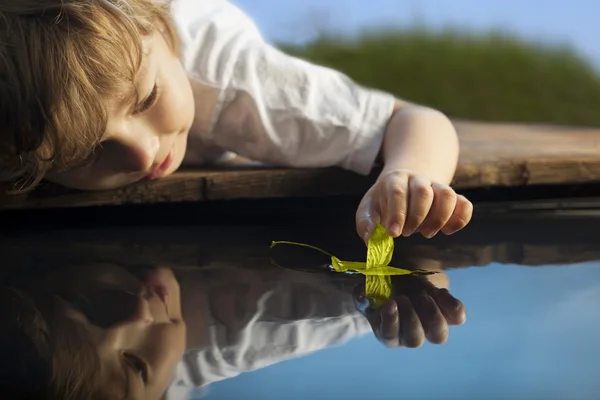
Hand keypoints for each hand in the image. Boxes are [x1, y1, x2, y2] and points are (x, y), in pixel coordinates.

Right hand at [353, 272, 465, 347]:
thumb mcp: (369, 288)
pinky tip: (439, 292)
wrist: (404, 277)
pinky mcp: (448, 316)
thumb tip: (363, 295)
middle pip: (415, 340)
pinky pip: (457, 318)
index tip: (390, 303)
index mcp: (388, 332)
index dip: (391, 321)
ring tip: (423, 295)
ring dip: (431, 314)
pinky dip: (451, 304)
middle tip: (404, 297)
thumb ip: (363, 294)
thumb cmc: (383, 286)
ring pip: (439, 336)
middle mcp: (410, 335)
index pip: (390, 336)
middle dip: (410, 318)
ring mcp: (431, 327)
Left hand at [356, 169, 472, 242]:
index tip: (393, 234)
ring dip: (439, 218)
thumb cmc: (384, 201)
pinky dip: (460, 219)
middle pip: (423, 192)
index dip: (396, 213)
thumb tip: (370, 240)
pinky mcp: (453, 197)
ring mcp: (437, 187)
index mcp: (395, 179)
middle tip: (408, 232)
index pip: (397, 192)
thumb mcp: (368, 209)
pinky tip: (447, 231)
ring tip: (427, 232)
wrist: (404, 184)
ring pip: (447, 195)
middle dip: (416, 217)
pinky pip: (464, 204)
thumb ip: (366, 224)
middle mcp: (418, 180)